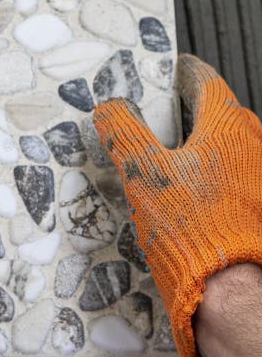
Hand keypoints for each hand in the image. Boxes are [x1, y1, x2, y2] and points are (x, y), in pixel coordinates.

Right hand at [93, 54, 261, 356]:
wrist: (229, 287)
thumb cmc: (190, 226)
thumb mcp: (142, 172)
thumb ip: (123, 132)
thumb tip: (110, 107)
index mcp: (228, 127)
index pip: (207, 81)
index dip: (184, 72)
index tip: (170, 69)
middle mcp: (253, 145)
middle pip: (221, 112)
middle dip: (191, 108)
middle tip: (161, 111)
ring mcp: (259, 176)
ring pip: (228, 145)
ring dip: (201, 142)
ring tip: (167, 153)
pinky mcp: (257, 205)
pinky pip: (233, 174)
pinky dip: (209, 171)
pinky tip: (186, 190)